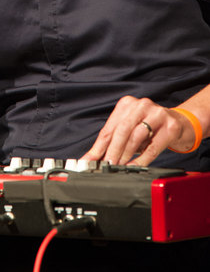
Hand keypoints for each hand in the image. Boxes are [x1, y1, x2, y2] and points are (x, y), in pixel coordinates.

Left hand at [80, 96, 195, 165]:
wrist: (181, 124)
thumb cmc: (151, 128)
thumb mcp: (131, 129)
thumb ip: (115, 141)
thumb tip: (95, 158)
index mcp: (127, 104)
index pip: (109, 128)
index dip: (98, 146)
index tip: (90, 160)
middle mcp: (141, 105)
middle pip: (122, 130)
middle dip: (112, 151)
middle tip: (107, 165)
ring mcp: (157, 114)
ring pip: (136, 137)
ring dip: (125, 155)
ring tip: (119, 167)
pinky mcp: (171, 126)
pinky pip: (153, 147)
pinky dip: (141, 159)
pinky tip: (134, 167)